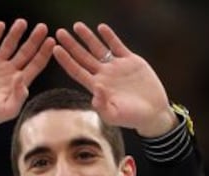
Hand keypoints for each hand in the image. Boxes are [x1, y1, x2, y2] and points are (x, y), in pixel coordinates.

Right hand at [0, 19, 54, 133]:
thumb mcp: (7, 110)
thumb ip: (18, 96)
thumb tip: (22, 77)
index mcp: (18, 84)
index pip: (35, 65)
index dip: (43, 54)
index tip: (51, 42)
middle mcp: (9, 72)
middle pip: (25, 53)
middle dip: (34, 40)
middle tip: (42, 27)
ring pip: (8, 45)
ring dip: (15, 34)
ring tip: (22, 23)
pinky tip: (1, 26)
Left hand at [53, 23, 177, 137]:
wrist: (152, 113)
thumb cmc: (132, 118)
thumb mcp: (115, 116)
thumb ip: (102, 105)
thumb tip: (96, 89)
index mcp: (97, 88)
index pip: (77, 71)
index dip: (66, 60)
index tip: (56, 49)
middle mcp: (104, 76)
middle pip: (83, 57)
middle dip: (71, 45)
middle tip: (59, 32)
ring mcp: (116, 67)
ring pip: (98, 49)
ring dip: (87, 37)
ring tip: (76, 25)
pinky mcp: (130, 61)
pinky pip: (117, 46)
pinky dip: (109, 36)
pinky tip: (101, 28)